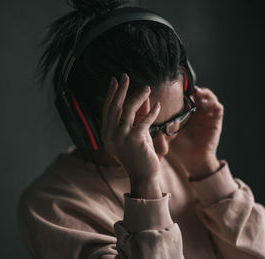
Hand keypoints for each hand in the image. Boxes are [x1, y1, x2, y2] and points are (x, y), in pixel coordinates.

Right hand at [101, 74, 161, 197]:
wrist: (143, 176)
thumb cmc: (138, 155)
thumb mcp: (135, 134)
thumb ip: (137, 117)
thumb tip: (144, 99)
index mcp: (107, 133)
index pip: (107, 108)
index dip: (111, 93)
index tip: (115, 80)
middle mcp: (111, 135)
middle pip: (115, 106)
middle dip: (120, 89)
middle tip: (125, 76)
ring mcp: (121, 138)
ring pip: (128, 110)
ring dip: (138, 96)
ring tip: (147, 88)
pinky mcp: (135, 141)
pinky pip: (144, 121)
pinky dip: (152, 112)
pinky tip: (158, 106)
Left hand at [171, 86, 223, 177]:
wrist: (194, 161)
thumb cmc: (181, 149)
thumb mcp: (169, 132)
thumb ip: (162, 122)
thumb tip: (147, 113)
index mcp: (189, 114)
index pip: (188, 97)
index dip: (184, 91)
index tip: (176, 87)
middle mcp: (200, 113)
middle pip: (200, 94)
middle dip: (195, 89)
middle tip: (188, 87)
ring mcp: (209, 116)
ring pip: (210, 98)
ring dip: (205, 93)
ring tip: (198, 93)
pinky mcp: (216, 121)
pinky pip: (219, 108)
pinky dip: (213, 103)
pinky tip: (204, 103)